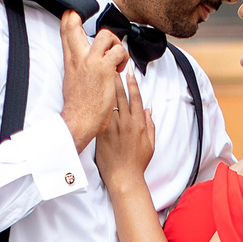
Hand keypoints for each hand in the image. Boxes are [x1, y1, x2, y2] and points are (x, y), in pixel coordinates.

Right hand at [61, 11, 130, 149]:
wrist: (79, 120)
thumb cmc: (78, 106)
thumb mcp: (71, 81)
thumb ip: (77, 67)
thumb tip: (84, 61)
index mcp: (70, 61)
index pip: (65, 31)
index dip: (69, 17)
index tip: (74, 12)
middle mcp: (78, 57)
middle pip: (73, 25)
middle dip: (79, 17)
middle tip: (93, 28)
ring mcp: (91, 62)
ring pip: (105, 35)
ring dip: (115, 43)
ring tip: (115, 57)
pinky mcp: (104, 69)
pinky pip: (119, 52)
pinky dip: (123, 58)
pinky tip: (120, 69)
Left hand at [95, 69, 155, 188]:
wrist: (123, 177)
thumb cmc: (137, 162)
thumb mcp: (150, 143)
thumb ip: (150, 125)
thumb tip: (148, 109)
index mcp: (138, 123)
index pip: (135, 98)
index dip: (132, 83)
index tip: (129, 71)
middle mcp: (126, 123)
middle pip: (120, 95)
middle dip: (116, 78)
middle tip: (111, 64)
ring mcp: (112, 127)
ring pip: (108, 102)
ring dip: (104, 87)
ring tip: (100, 73)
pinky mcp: (102, 133)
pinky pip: (99, 115)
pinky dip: (96, 103)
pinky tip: (92, 93)